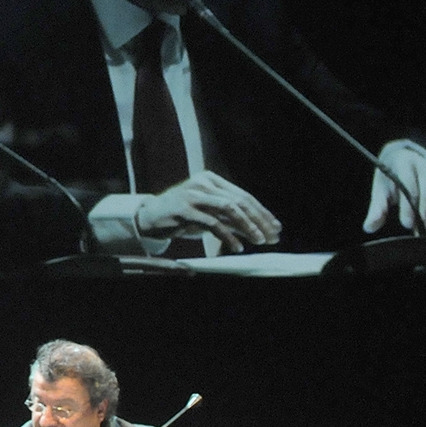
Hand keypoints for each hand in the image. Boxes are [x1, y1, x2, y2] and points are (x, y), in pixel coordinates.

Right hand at [136, 171, 282, 252]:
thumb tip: (258, 230)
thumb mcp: (208, 214)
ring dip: (248, 226)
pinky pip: (212, 223)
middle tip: (273, 236)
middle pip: (240, 201)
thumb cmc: (181, 216)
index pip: (243, 195)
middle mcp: (203, 183)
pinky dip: (228, 236)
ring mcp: (193, 195)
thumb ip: (229, 219)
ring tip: (259, 240)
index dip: (262, 212)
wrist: (149, 217)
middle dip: (260, 220)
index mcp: (211, 179)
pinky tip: (237, 247)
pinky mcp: (184, 210)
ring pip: (229, 208)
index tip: (276, 227)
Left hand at [365, 141, 425, 238]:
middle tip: (422, 237)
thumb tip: (369, 227)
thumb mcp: (381, 187)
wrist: (407, 156)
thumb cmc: (392, 175)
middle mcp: (425, 169)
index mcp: (405, 166)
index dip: (409, 207)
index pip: (409, 187)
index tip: (407, 225)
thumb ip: (377, 207)